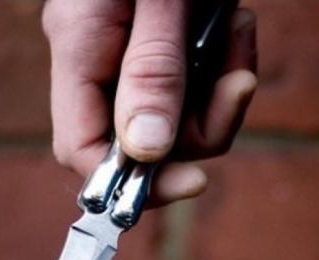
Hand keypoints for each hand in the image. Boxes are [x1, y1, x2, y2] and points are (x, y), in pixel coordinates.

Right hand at [42, 0, 256, 205]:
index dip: (132, 182)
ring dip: (223, 88)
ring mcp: (130, 56)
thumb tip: (147, 152)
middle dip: (204, 124)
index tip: (193, 183)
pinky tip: (236, 24)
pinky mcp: (164, 46)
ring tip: (239, 27)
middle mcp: (100, 61)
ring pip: (180, 117)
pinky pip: (197, 84)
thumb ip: (150, 71)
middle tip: (239, 83)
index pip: (83, 148)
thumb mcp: (158, 3)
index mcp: (79, 47)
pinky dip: (227, 62)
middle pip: (146, 141)